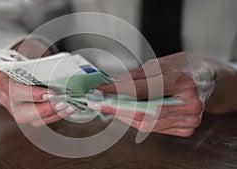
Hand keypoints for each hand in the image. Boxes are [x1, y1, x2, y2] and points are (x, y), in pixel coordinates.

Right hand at [0, 39, 75, 126]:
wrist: (21, 60)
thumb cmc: (25, 55)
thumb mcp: (29, 52)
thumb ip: (39, 62)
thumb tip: (59, 69)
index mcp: (1, 79)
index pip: (12, 90)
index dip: (32, 94)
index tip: (50, 93)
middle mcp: (5, 98)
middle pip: (21, 113)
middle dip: (45, 110)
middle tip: (63, 103)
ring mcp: (15, 109)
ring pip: (34, 120)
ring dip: (55, 114)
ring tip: (70, 106)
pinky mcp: (27, 115)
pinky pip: (42, 121)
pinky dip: (56, 115)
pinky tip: (69, 108)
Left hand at [94, 52, 234, 136]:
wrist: (207, 80)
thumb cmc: (185, 68)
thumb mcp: (160, 63)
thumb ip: (136, 77)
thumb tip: (112, 87)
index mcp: (184, 80)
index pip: (143, 90)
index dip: (118, 92)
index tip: (100, 92)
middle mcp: (189, 103)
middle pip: (144, 113)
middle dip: (117, 108)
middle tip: (100, 103)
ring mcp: (189, 120)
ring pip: (146, 124)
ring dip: (125, 115)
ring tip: (112, 105)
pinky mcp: (186, 129)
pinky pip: (154, 128)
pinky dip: (138, 120)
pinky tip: (132, 111)